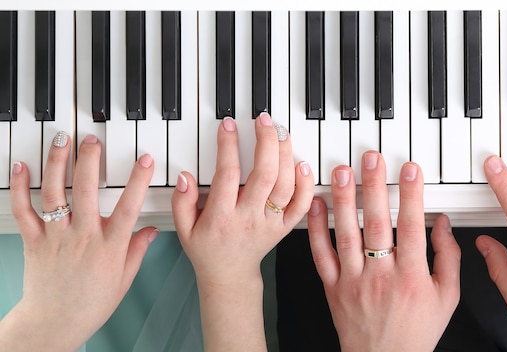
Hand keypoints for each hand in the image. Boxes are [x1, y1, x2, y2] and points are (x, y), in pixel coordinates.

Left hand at [0, 133, 156, 351]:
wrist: (55, 322)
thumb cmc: (90, 303)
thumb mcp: (124, 278)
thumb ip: (137, 250)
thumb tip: (151, 230)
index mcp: (109, 247)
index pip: (128, 207)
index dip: (138, 181)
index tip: (145, 160)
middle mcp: (82, 238)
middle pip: (85, 191)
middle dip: (90, 159)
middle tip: (93, 140)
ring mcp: (56, 238)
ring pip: (54, 193)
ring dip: (57, 163)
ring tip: (62, 140)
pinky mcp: (34, 242)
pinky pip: (24, 211)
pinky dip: (20, 187)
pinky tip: (22, 167)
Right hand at [172, 113, 314, 349]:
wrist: (230, 276)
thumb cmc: (207, 249)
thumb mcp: (184, 229)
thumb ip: (181, 202)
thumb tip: (186, 175)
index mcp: (221, 217)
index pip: (227, 175)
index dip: (229, 146)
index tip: (229, 125)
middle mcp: (249, 218)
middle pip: (265, 175)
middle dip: (267, 142)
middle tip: (265, 121)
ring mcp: (270, 223)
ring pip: (286, 187)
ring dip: (287, 156)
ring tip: (282, 133)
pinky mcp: (284, 228)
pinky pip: (301, 206)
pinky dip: (306, 185)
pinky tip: (302, 164)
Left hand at [307, 151, 460, 351]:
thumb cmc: (416, 330)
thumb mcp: (447, 298)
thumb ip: (448, 258)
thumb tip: (443, 223)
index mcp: (411, 277)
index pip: (412, 227)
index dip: (411, 195)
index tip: (409, 169)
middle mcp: (380, 277)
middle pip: (376, 224)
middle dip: (373, 187)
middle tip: (370, 159)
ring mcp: (353, 281)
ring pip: (345, 234)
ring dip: (343, 200)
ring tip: (341, 172)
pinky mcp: (332, 287)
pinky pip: (321, 254)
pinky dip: (316, 228)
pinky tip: (316, 204)